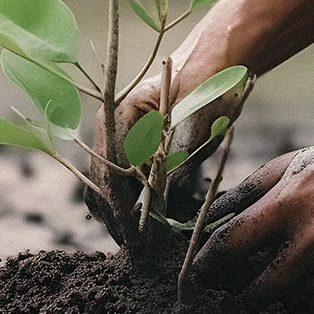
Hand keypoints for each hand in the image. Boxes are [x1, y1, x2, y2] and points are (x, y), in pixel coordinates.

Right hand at [84, 61, 246, 246]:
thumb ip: (177, 162)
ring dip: (120, 215)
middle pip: (100, 185)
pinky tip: (146, 222)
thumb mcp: (197, 124)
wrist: (213, 64)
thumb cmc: (207, 85)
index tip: (137, 240)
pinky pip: (119, 181)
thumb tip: (160, 206)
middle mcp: (109, 127)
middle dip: (118, 220)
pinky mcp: (129, 147)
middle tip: (141, 250)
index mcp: (118, 116)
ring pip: (104, 186)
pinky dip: (129, 203)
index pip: (111, 176)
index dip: (122, 212)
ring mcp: (116, 137)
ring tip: (143, 242)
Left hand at [190, 126, 313, 302]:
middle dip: (243, 298)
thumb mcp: (293, 163)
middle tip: (238, 296)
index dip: (207, 267)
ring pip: (298, 304)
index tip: (200, 276)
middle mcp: (311, 238)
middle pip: (260, 291)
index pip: (229, 247)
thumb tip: (211, 211)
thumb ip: (250, 189)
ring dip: (285, 302)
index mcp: (286, 205)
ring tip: (279, 293)